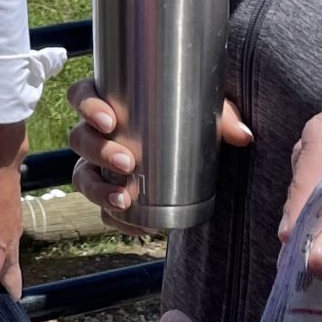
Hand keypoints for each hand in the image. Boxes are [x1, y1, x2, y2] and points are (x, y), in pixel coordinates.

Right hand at [66, 74, 251, 230]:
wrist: (196, 155)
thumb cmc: (192, 119)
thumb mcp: (207, 112)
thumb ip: (223, 118)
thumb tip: (242, 135)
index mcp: (111, 101)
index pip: (81, 96)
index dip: (87, 106)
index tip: (110, 120)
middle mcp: (98, 134)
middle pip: (79, 138)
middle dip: (99, 151)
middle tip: (128, 163)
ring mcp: (99, 166)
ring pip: (83, 176)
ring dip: (99, 189)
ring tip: (124, 199)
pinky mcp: (111, 194)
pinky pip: (101, 210)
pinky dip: (116, 219)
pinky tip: (138, 226)